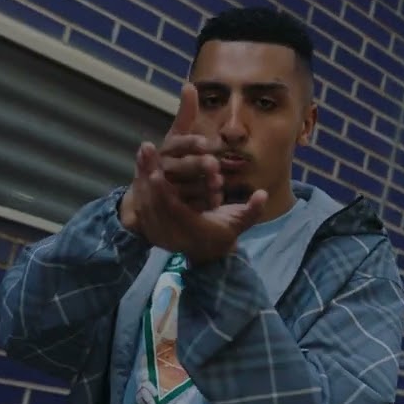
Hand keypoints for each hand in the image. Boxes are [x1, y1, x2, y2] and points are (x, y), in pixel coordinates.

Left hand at [129, 140, 267, 264]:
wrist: (208, 252)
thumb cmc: (224, 232)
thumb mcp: (240, 222)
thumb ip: (252, 209)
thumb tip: (263, 194)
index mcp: (193, 230)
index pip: (174, 211)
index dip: (163, 192)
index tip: (156, 172)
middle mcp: (173, 234)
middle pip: (153, 204)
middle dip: (146, 176)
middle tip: (145, 150)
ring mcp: (161, 233)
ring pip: (145, 204)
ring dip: (140, 177)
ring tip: (142, 152)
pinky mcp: (153, 228)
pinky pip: (143, 206)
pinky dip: (140, 186)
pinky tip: (140, 165)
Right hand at [157, 83, 221, 211]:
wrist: (147, 194)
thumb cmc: (168, 159)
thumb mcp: (175, 136)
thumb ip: (185, 114)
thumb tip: (189, 84)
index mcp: (166, 149)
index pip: (177, 143)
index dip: (191, 143)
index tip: (206, 143)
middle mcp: (162, 168)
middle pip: (180, 166)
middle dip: (197, 165)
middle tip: (214, 165)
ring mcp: (166, 188)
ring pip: (185, 187)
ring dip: (201, 186)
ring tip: (218, 185)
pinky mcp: (171, 206)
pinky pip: (187, 205)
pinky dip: (201, 203)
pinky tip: (216, 201)